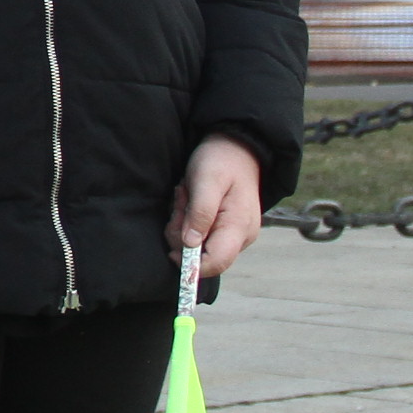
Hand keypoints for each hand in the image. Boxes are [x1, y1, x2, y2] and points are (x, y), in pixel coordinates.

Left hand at [166, 134, 263, 278]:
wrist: (235, 148)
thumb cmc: (221, 161)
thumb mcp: (206, 180)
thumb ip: (200, 213)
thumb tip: (190, 244)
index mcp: (239, 227)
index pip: (217, 263)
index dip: (191, 264)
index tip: (171, 249)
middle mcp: (241, 236)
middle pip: (203, 256)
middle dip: (182, 234)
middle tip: (181, 203)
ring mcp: (234, 234)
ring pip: (198, 245)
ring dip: (183, 223)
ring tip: (186, 197)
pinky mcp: (225, 229)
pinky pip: (200, 235)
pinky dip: (188, 221)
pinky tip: (190, 202)